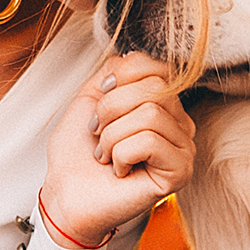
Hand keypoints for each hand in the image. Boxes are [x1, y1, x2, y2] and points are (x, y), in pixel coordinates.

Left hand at [41, 53, 195, 245]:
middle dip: (111, 110)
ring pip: (151, 114)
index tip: (98, 105)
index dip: (119, 79)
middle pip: (154, 88)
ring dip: (112, 136)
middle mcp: (180, 124)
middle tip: (98, 135)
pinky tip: (119, 170)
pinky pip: (150, 141)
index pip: (155, 66)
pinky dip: (121, 154)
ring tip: (106, 156)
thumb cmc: (77, 154)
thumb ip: (114, 72)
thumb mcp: (90, 98)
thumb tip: (132, 55)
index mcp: (162, 104)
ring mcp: (184, 148)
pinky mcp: (180, 172)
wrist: (66, 194)